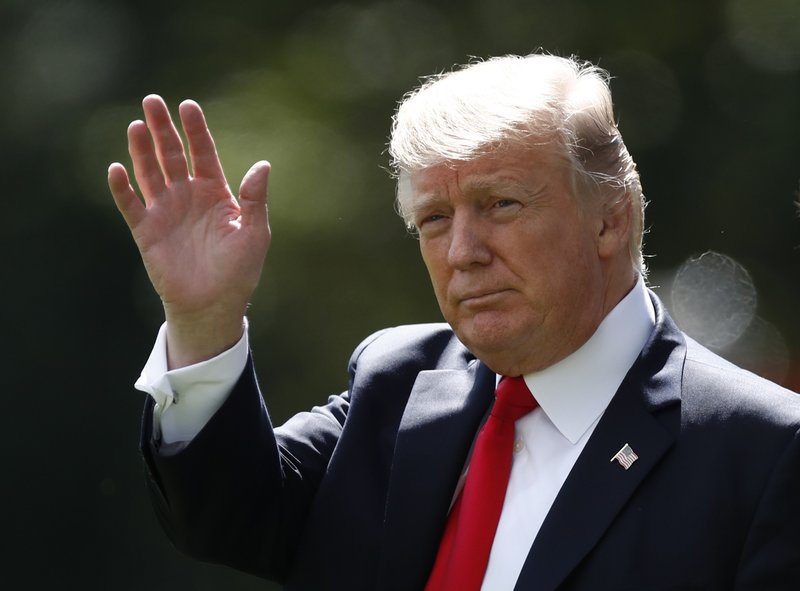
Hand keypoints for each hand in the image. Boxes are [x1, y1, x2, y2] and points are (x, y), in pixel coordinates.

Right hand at [108, 95, 270, 367]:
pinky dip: (122, 187)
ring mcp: (165, 211)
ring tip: (136, 125)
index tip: (188, 106)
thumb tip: (263, 164)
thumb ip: (254, 199)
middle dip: (162, 128)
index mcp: (215, 192)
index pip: (202, 153)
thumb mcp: (255, 233)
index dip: (195, 130)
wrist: (213, 304)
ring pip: (149, 173)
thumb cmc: (239, 270)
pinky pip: (131, 204)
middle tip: (152, 101)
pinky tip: (117, 167)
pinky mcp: (146, 231)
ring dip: (141, 150)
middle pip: (172, 154)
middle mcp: (187, 195)